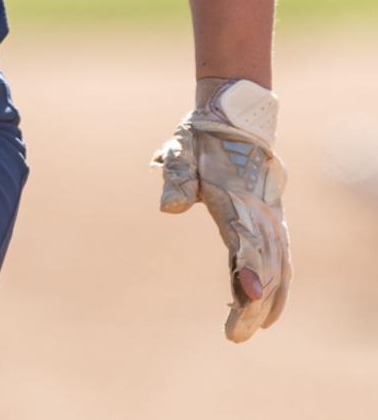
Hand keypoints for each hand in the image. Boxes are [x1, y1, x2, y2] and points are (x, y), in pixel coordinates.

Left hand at [152, 79, 291, 342]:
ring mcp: (270, 215)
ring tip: (252, 329)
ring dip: (268, 298)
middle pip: (264, 263)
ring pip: (277, 264)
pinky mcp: (273, 218)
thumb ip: (177, 177)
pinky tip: (270, 307)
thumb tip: (167, 208)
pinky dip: (280, 283)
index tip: (247, 299)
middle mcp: (259, 210)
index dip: (248, 270)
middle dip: (253, 302)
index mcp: (235, 198)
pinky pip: (282, 256)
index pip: (245, 240)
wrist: (235, 117)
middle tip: (236, 334)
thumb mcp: (182, 150)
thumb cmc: (201, 137)